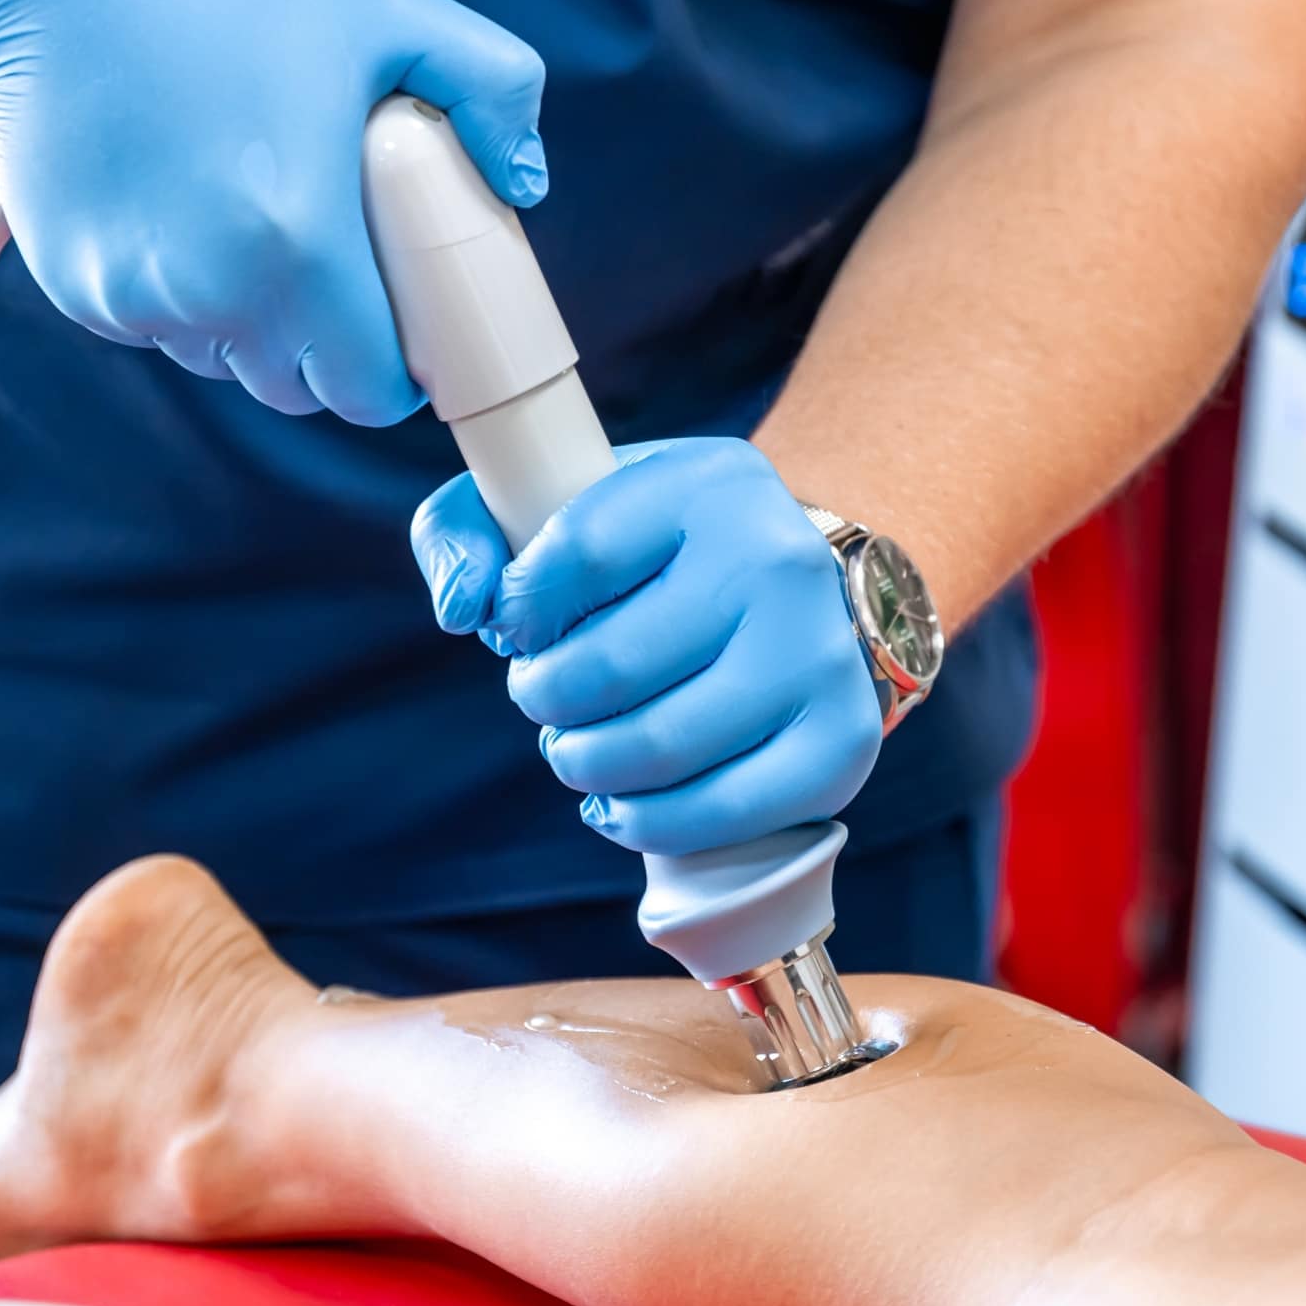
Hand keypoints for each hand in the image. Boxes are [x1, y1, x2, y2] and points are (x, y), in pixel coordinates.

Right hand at [0, 0, 546, 423]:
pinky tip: (185, 211)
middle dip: (330, 350)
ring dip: (253, 326)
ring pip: (223, 362)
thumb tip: (524, 183)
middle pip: (298, 389)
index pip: (368, 392)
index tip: (403, 325)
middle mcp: (209, 291)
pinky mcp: (74, 283)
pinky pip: (154, 328)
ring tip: (258, 228)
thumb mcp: (393, 15)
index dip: (397, 372)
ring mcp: (132, 294)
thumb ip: (494, 88)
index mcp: (298, 245)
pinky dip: (180, 298)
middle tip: (340, 269)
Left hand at [410, 439, 884, 852]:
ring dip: (585, 764)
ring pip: (655, 748)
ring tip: (580, 745)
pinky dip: (645, 822)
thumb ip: (467, 528)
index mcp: (710, 483)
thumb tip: (465, 607)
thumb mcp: (564, 504)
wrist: (791, 597)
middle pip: (606, 668)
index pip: (572, 557)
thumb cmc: (653, 559)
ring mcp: (820, 655)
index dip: (519, 611)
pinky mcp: (840, 741)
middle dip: (545, 698)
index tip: (520, 626)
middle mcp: (780, 561)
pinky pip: (716, 814)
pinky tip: (622, 799)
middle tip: (546, 696)